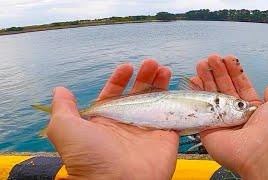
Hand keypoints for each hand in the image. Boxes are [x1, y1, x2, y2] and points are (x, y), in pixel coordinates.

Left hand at [47, 59, 178, 179]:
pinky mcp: (165, 136)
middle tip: (151, 63)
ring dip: (159, 84)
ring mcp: (146, 129)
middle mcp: (126, 123)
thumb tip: (60, 91)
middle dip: (143, 76)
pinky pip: (172, 115)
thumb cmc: (90, 158)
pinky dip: (175, 101)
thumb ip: (63, 108)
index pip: (114, 94)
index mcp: (105, 121)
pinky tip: (175, 88)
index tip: (126, 67)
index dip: (119, 79)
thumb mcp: (65, 129)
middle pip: (137, 94)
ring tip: (163, 69)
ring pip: (155, 101)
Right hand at [192, 54, 267, 178]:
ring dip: (206, 79)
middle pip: (223, 88)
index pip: (240, 85)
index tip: (227, 58)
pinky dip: (195, 94)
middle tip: (211, 58)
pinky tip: (193, 80)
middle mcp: (235, 114)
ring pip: (211, 96)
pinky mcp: (207, 128)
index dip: (233, 72)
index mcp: (252, 108)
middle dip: (217, 72)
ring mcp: (220, 120)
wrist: (264, 151)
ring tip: (201, 63)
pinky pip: (199, 109)